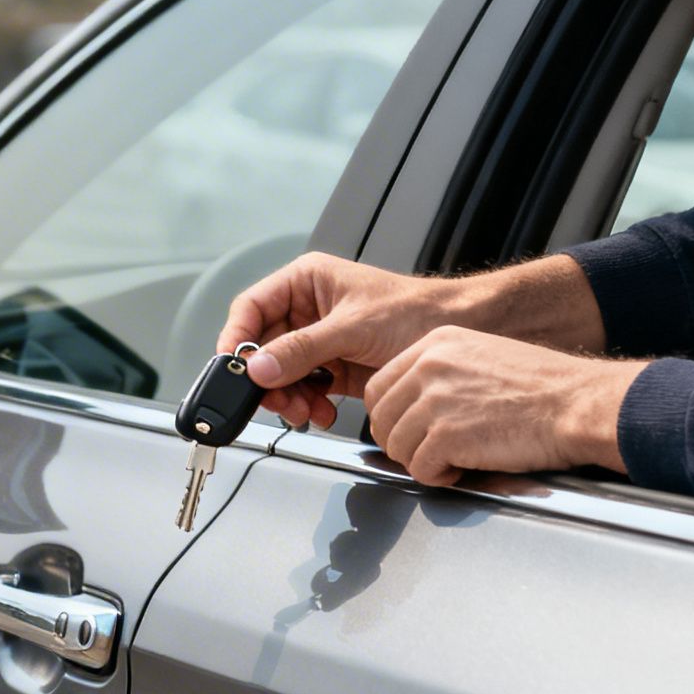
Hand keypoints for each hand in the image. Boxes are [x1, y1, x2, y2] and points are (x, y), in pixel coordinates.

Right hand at [216, 253, 475, 430]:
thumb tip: (260, 367)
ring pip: (280, 374)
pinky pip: (304, 389)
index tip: (233, 367)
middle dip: (267, 379)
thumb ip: (303, 349)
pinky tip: (320, 412)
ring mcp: (320, 340)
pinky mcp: (334, 368)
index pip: (252, 308)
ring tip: (304, 411)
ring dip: (287, 397)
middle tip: (276, 400)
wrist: (460, 331)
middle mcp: (307, 310)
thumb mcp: (353, 327)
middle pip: (263, 348)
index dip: (238, 338)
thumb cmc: (416, 310)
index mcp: (305, 281)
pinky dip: (306, 405)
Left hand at [363, 325, 640, 485]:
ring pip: (396, 445)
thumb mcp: (485, 357)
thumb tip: (416, 405)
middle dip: (400, 442)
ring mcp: (436, 400)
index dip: (389, 416)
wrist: (577, 403)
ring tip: (452, 462)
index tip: (404, 431)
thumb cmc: (545, 387)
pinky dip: (437, 477)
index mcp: (437, 344)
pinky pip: (419, 468)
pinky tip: (461, 470)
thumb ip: (444, 374)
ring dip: (420, 462)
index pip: (380, 385)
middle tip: (428, 453)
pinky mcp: (447, 435)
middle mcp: (430, 367)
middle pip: (381, 417)